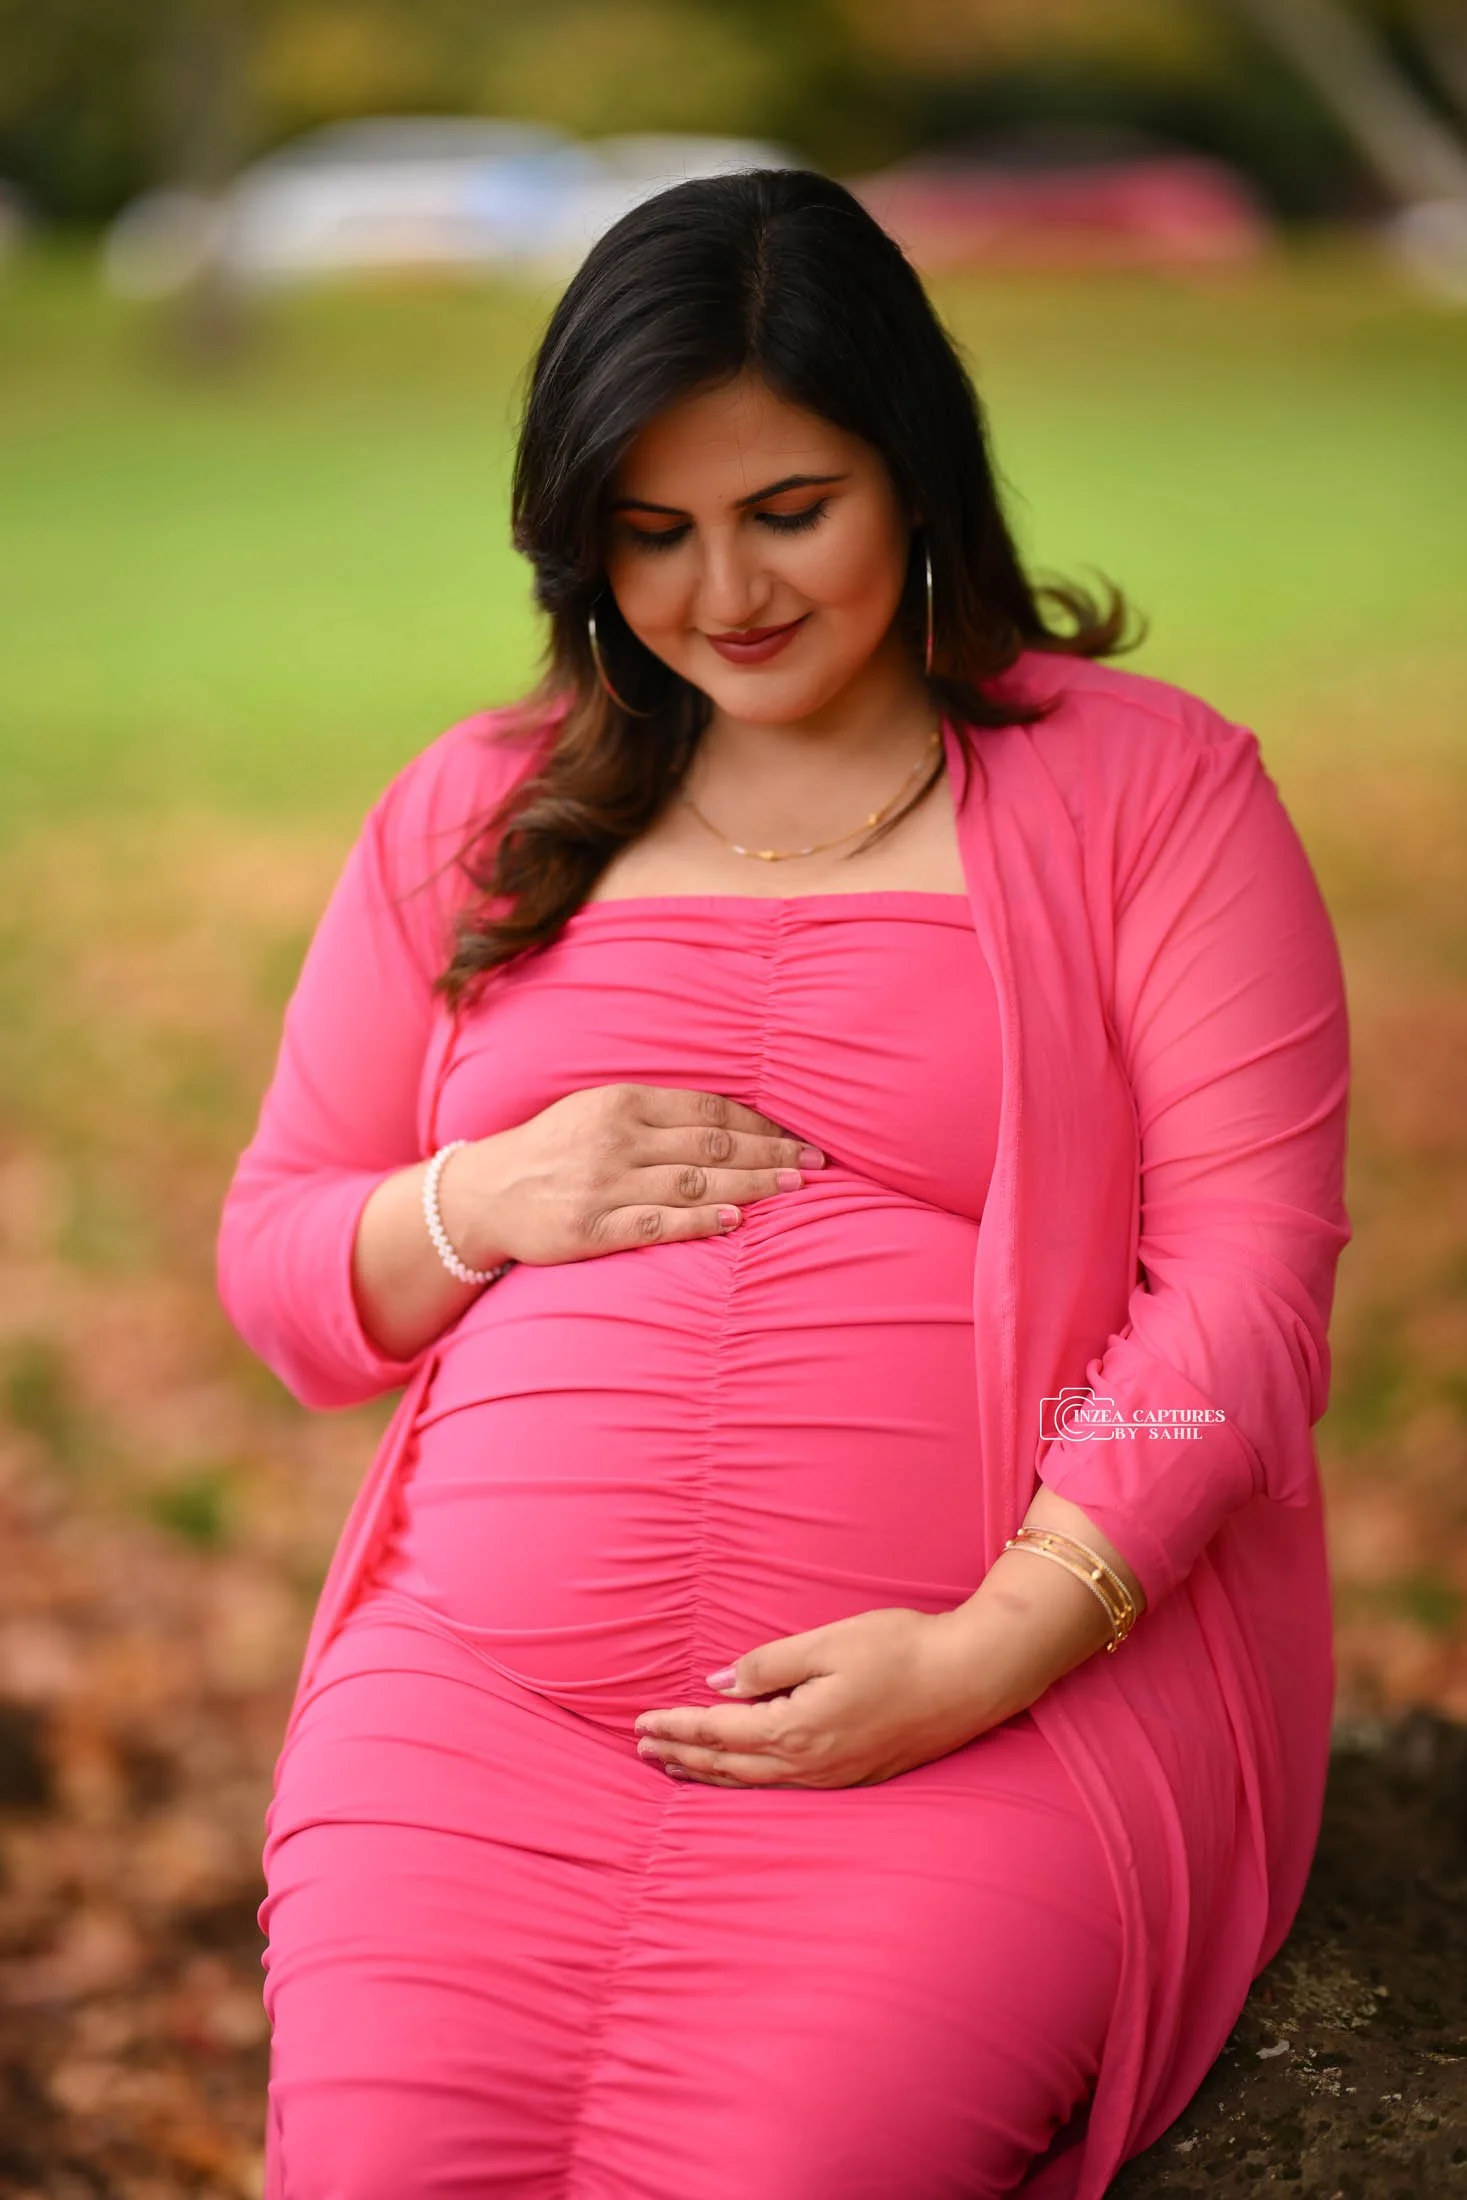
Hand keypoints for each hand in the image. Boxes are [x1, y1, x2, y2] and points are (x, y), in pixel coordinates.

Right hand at [446, 1084, 824, 1268]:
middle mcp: (616, 1140)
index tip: (799, 1135)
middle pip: (711, 1146)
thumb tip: (730, 1123)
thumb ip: (656, 1114)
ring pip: (692, 1183)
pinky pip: (654, 1223)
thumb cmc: (554, 1149)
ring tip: (793, 1189)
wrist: (486, 1192)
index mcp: (622, 1103)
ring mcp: (603, 1185)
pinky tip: (734, 1220)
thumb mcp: (598, 1111)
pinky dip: (697, 1221)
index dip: (760, 1123)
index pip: (707, 1110)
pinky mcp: (590, 1228)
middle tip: (815, 1164)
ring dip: (749, 1185)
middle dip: (769, 1154)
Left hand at [632, 1607, 996, 1789]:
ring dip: (711, 1775)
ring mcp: (835, 1776)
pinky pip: (785, 1787)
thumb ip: (768, 1666)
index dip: (676, 1728)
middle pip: (729, 1767)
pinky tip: (743, 1775)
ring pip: (755, 1784)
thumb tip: (718, 1684)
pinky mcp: (856, 1775)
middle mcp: (811, 1764)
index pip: (717, 1734)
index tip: (640, 1724)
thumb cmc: (900, 1649)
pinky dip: (750, 1782)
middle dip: (682, 1758)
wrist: (971, 1676)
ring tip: (677, 1768)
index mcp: (796, 1729)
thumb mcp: (827, 1643)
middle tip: (643, 1751)